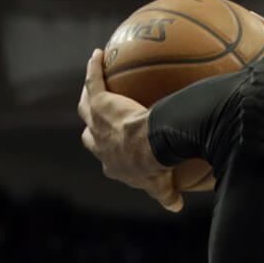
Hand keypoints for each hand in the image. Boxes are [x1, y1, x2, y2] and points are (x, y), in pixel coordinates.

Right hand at [77, 49, 182, 211]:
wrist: (151, 145)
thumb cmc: (158, 166)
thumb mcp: (162, 186)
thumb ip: (168, 197)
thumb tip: (177, 208)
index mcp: (113, 165)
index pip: (108, 162)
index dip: (112, 158)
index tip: (119, 155)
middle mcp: (99, 144)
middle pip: (89, 137)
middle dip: (91, 132)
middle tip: (99, 124)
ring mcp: (96, 122)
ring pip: (86, 108)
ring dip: (88, 98)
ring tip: (92, 89)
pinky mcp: (99, 102)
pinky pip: (93, 80)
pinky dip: (94, 68)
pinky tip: (99, 54)